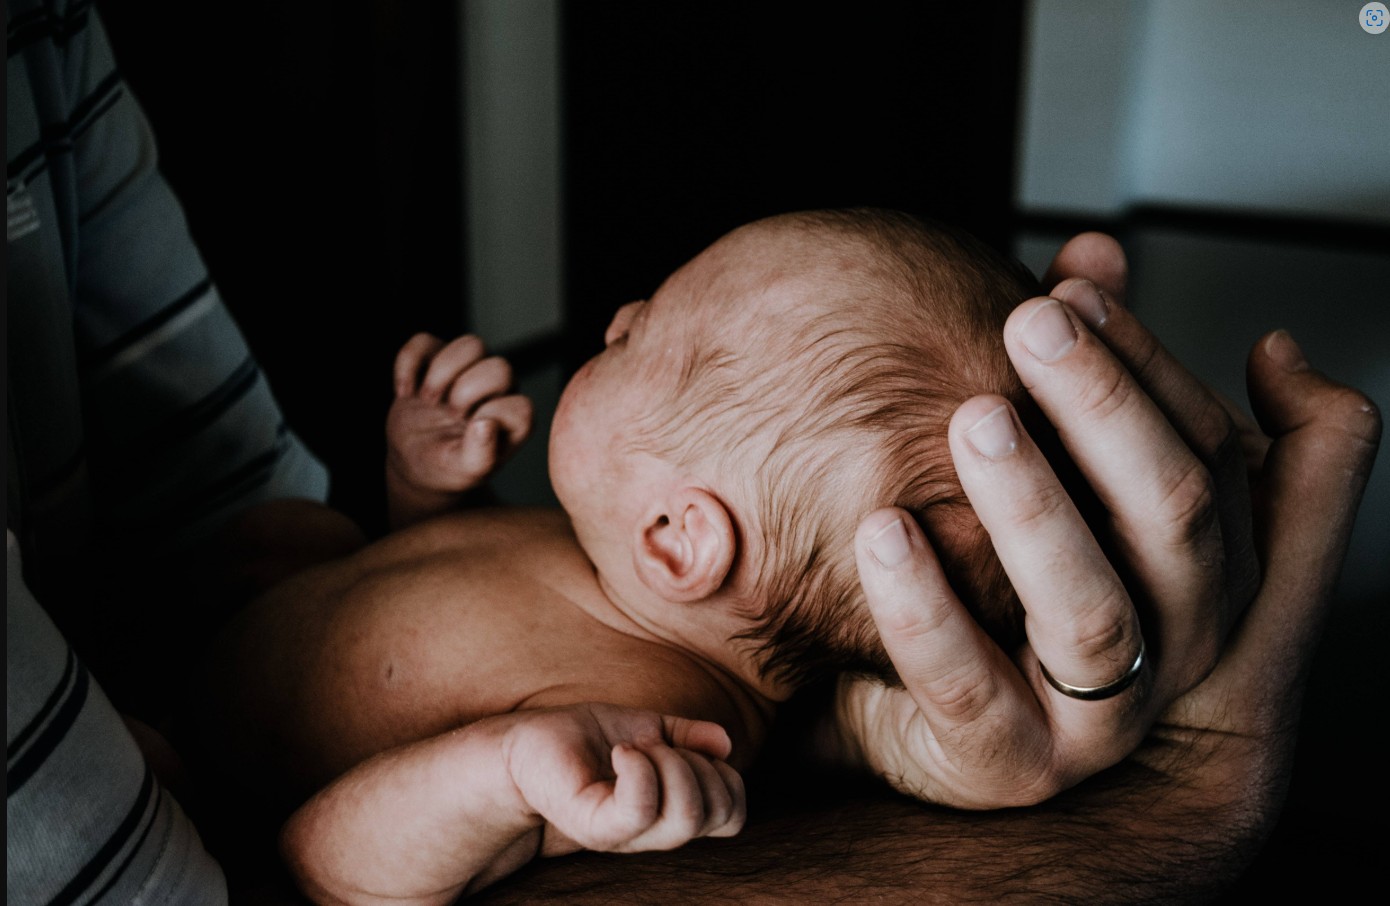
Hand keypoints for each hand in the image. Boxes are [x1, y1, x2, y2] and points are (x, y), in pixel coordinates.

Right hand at [386, 333, 532, 526]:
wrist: (414, 460)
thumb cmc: (448, 467)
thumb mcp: (465, 471)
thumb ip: (481, 455)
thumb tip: (486, 424)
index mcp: (512, 418)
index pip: (520, 406)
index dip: (492, 416)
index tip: (469, 432)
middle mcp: (497, 390)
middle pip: (500, 368)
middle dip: (468, 392)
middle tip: (449, 415)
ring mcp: (466, 370)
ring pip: (471, 345)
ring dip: (443, 372)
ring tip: (428, 400)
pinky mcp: (435, 358)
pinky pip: (424, 340)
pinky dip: (408, 365)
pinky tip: (405, 392)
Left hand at [502, 703, 744, 854]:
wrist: (526, 744)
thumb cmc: (584, 738)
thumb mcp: (648, 727)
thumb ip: (688, 736)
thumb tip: (725, 744)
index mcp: (671, 810)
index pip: (733, 814)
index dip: (728, 777)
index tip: (688, 748)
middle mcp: (653, 830)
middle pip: (717, 814)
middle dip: (700, 764)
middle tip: (657, 745)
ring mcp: (624, 833)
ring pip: (686, 814)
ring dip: (671, 764)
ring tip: (635, 748)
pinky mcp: (595, 826)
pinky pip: (640, 808)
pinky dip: (639, 768)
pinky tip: (620, 751)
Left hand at [837, 234, 1380, 807]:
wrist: (951, 728)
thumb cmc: (1019, 581)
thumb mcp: (1070, 475)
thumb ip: (1089, 370)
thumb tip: (1092, 248)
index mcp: (1207, 560)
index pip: (1208, 445)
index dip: (1144, 360)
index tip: (1066, 285)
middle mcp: (1180, 637)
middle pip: (1174, 512)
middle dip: (1106, 405)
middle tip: (1029, 322)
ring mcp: (1103, 712)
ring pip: (1090, 607)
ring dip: (1033, 504)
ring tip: (972, 418)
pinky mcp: (1012, 761)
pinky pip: (966, 684)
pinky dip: (924, 604)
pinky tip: (879, 529)